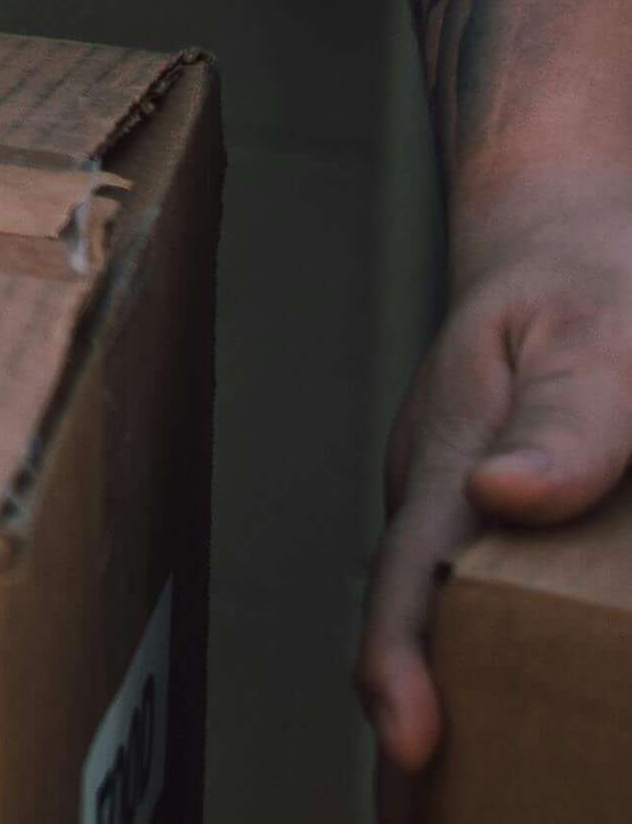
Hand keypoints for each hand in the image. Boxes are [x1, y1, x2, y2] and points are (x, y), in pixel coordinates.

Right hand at [364, 172, 631, 779]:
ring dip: (435, 726)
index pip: (414, 576)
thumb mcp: (604, 340)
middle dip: (405, 735)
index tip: (410, 741)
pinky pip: (475, 619)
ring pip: (437, 632)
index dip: (401, 663)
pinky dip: (473, 688)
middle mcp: (445, 504)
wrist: (570, 239)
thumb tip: (510, 495)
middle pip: (411, 630)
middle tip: (412, 819)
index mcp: (454, 458)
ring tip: (440, 809)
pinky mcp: (496, 538)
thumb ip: (571, 416)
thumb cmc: (597, 286)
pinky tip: (492, 743)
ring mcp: (465, 523)